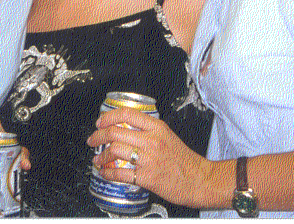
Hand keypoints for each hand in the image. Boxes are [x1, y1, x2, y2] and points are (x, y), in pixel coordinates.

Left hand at [87, 107, 209, 208]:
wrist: (200, 180)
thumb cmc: (185, 161)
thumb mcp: (168, 136)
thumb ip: (149, 131)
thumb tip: (125, 129)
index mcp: (157, 127)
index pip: (126, 114)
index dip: (108, 117)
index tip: (100, 122)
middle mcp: (151, 141)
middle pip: (115, 132)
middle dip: (98, 136)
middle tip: (93, 140)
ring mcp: (148, 159)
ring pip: (114, 151)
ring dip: (101, 156)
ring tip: (98, 159)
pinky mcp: (146, 177)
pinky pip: (120, 173)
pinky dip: (108, 172)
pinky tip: (105, 172)